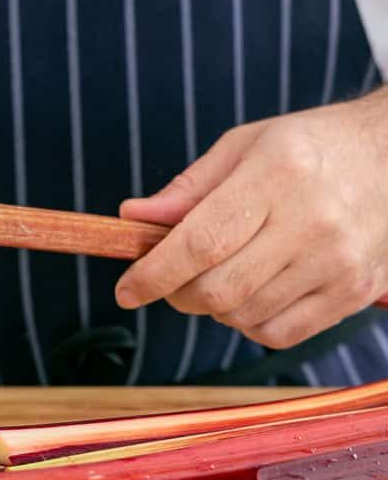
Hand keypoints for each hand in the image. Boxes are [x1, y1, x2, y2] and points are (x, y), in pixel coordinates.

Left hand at [114, 92, 387, 348]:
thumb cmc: (312, 148)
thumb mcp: (247, 145)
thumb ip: (189, 187)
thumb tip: (135, 218)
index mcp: (277, 175)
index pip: (200, 241)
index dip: (154, 273)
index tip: (125, 290)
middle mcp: (311, 222)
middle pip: (218, 289)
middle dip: (177, 293)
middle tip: (170, 279)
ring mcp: (337, 263)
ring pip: (243, 316)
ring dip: (213, 306)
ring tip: (221, 273)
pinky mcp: (354, 293)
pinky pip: (278, 334)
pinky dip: (249, 323)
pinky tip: (253, 292)